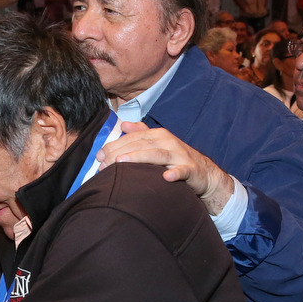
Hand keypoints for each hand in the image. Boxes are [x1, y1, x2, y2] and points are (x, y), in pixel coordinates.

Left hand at [96, 122, 234, 214]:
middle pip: (140, 145)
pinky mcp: (191, 170)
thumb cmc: (175, 159)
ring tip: (121, 162)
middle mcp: (168, 142)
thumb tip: (123, 124)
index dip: (114, 145)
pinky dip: (175, 173)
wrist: (204, 173)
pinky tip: (166, 177)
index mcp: (158, 135)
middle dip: (119, 152)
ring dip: (139, 158)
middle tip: (102, 164)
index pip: (132, 138)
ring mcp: (180, 155)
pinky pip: (183, 171)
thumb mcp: (158, 144)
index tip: (98, 156)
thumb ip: (141, 133)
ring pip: (157, 155)